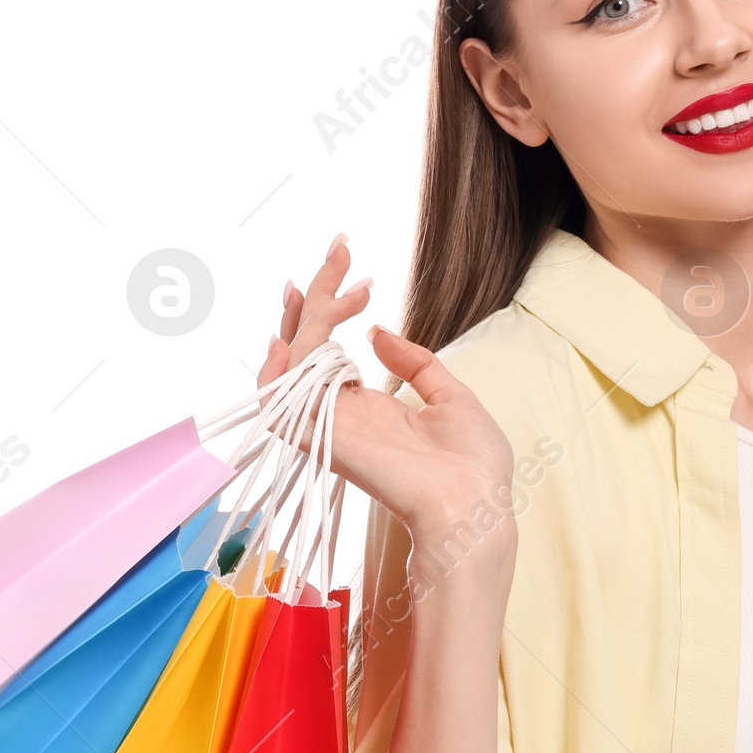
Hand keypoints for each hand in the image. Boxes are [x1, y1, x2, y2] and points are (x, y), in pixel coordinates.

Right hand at [256, 234, 517, 545]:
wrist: (477, 504)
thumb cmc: (473, 464)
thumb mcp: (451, 395)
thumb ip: (414, 363)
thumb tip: (377, 331)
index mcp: (368, 407)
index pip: (329, 351)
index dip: (331, 306)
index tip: (357, 272)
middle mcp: (343, 414)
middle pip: (306, 348)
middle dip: (314, 296)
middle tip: (339, 249)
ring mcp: (332, 425)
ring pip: (291, 365)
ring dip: (302, 316)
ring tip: (327, 277)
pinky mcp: (326, 438)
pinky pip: (282, 403)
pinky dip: (276, 372)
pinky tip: (287, 337)